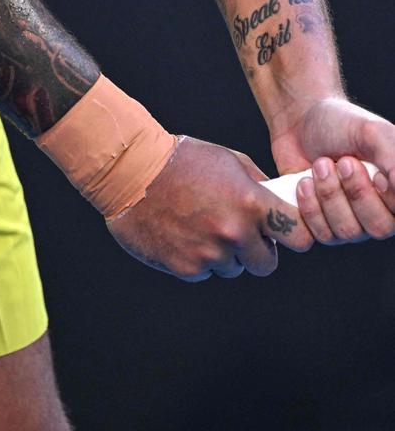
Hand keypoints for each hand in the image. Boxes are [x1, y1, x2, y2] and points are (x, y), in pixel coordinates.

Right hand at [106, 136, 311, 280]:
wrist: (131, 171)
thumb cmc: (181, 159)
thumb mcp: (228, 159)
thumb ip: (258, 185)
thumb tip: (279, 204)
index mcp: (250, 202)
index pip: (298, 236)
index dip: (295, 236)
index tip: (285, 232)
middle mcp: (234, 232)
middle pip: (267, 263)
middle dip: (257, 250)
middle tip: (238, 231)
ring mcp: (209, 253)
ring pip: (233, 268)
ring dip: (224, 254)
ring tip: (201, 225)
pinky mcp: (185, 268)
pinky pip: (204, 272)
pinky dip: (197, 258)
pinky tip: (183, 233)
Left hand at [271, 98, 394, 243]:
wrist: (299, 119)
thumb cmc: (340, 124)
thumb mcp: (373, 132)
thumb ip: (394, 159)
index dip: (388, 197)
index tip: (376, 174)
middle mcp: (375, 212)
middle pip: (378, 227)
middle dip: (355, 192)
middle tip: (341, 162)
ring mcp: (346, 222)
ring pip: (345, 231)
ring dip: (328, 195)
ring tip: (318, 165)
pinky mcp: (316, 225)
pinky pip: (314, 235)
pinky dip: (307, 209)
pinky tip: (302, 183)